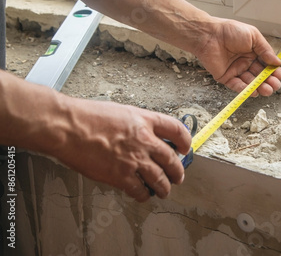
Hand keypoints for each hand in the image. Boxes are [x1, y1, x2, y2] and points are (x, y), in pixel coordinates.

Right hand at [51, 98, 191, 201]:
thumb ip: (136, 124)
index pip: (176, 130)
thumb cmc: (87, 116)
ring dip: (165, 187)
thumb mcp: (121, 111)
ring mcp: (134, 159)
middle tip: (178, 176)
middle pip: (171, 159)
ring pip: (160, 178)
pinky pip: (139, 190)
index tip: (186, 148)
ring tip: (165, 191)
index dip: (185, 140)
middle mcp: (144, 140)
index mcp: (145, 120)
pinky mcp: (120, 175)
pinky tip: (143, 195)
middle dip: (178, 171)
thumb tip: (144, 135)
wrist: (68, 127)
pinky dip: (144, 194)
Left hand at [195, 19, 280, 96]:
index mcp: (253, 52)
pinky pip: (237, 86)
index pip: (266, 64)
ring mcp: (236, 70)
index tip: (279, 75)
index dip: (273, 71)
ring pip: (250, 83)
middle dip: (269, 81)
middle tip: (274, 85)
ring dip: (259, 87)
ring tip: (267, 90)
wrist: (209, 35)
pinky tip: (254, 91)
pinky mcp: (226, 77)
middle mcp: (246, 62)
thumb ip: (265, 49)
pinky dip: (246, 90)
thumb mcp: (253, 36)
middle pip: (260, 75)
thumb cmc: (230, 31)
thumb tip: (277, 61)